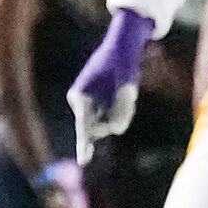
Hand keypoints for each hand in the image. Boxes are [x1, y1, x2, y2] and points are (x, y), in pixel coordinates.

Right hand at [68, 8, 151, 161]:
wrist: (122, 46)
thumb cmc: (121, 64)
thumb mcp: (127, 88)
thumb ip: (122, 112)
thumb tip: (116, 129)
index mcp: (80, 96)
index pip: (84, 124)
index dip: (84, 144)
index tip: (83, 161)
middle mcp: (80, 104)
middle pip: (103, 126)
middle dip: (118, 116)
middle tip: (127, 93)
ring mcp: (88, 107)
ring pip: (110, 123)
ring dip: (123, 111)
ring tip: (125, 90)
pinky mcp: (97, 108)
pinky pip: (112, 118)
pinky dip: (122, 110)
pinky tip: (122, 93)